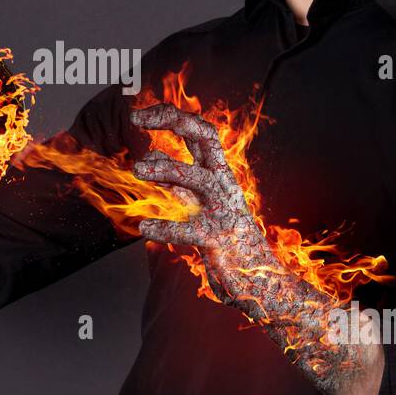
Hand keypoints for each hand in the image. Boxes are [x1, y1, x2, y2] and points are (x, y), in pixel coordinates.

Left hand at [129, 101, 280, 306]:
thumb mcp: (199, 203)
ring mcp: (223, 210)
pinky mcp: (218, 239)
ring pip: (196, 177)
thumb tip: (153, 153)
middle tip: (136, 119)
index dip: (170, 117)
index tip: (137, 115)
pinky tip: (145, 227)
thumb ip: (176, 181)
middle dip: (173, 121)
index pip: (199, 131)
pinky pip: (190, 229)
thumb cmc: (225, 239)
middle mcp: (224, 184)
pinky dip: (166, 227)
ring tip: (136, 169)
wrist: (259, 279)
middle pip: (206, 138)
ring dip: (165, 169)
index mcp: (219, 173)